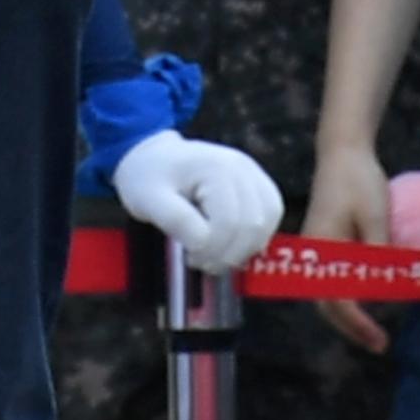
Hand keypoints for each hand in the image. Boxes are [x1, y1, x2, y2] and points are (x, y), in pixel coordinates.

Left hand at [113, 130, 286, 276]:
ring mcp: (253, 172)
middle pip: (251, 226)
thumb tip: (203, 243)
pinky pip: (272, 214)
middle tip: (201, 262)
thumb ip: (174, 220)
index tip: (188, 257)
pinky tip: (232, 242)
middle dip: (227, 254)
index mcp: (214, 168)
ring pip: (267, 222)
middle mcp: (241, 166)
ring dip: (244, 248)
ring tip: (216, 254)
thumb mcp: (147, 200)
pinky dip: (256, 236)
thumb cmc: (148, 178)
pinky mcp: (258, 182)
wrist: (154, 158)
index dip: (210, 250)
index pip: (227, 224)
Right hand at [303, 143, 395, 353]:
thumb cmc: (358, 181)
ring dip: (349, 315)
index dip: (357, 323)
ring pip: (328, 293)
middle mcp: (314, 254)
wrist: (343, 151)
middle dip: (351, 327)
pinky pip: (333, 278)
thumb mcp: (376, 217)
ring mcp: (318, 249)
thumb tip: (387, 293)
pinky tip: (370, 299)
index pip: (336, 299)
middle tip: (379, 342)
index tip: (379, 338)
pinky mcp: (325, 243)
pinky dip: (349, 296)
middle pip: (326, 304)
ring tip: (373, 329)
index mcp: (322, 249)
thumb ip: (379, 256)